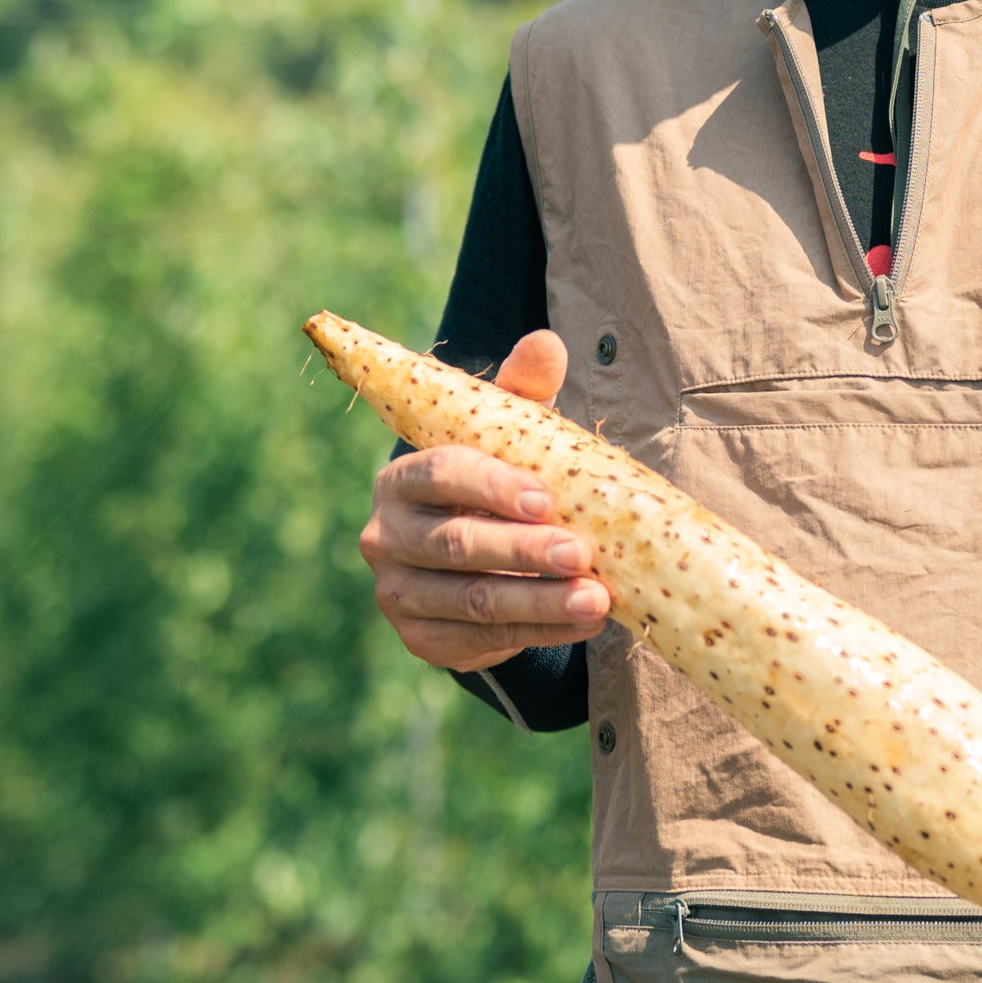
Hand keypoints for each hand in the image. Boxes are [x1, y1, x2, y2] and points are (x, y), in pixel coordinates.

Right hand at [356, 331, 612, 671]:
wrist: (470, 563)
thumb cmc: (494, 486)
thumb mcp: (505, 440)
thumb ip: (522, 393)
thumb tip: (548, 342)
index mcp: (402, 479)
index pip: (441, 474)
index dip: (492, 487)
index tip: (545, 499)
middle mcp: (385, 536)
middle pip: (456, 543)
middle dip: (524, 551)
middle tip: (582, 554)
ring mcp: (397, 594)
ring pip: (472, 600)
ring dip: (539, 602)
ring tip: (596, 601)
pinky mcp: (420, 640)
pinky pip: (481, 641)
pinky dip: (537, 634)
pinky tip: (581, 625)